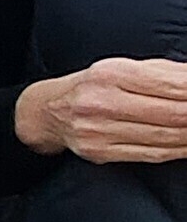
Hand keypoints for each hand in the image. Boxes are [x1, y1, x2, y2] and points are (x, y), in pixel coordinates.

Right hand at [16, 57, 186, 164]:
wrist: (48, 112)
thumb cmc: (95, 85)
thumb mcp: (125, 67)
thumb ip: (166, 73)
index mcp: (111, 74)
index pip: (173, 85)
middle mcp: (101, 103)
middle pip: (174, 113)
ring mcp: (100, 131)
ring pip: (167, 137)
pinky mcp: (101, 153)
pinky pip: (153, 154)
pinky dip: (180, 149)